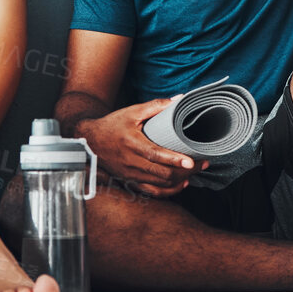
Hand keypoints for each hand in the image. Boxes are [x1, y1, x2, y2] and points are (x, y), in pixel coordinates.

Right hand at [78, 97, 203, 197]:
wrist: (90, 142)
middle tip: (202, 164)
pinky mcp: (131, 181)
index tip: (191, 162)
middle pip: (162, 173)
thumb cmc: (112, 125)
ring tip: (194, 173)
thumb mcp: (131, 112)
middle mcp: (131, 162)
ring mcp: (131, 175)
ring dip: (179, 181)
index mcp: (132, 144)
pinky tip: (180, 184)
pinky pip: (152, 191)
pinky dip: (168, 191)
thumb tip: (178, 99)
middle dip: (184, 172)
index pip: (156, 155)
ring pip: (159, 184)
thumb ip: (155, 106)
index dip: (174, 160)